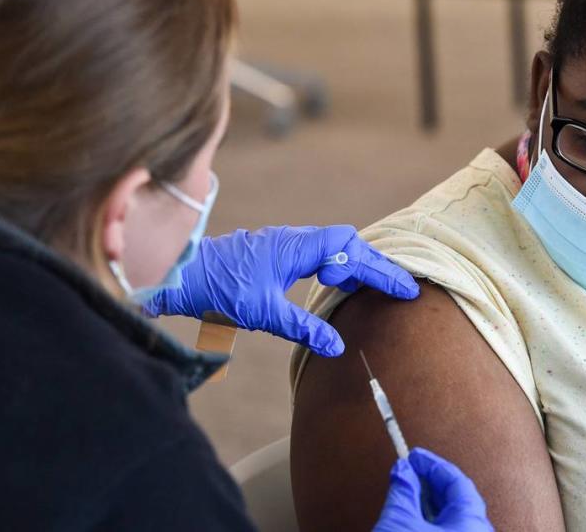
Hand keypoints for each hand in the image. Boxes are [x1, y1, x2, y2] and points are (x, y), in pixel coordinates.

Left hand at [144, 225, 418, 356]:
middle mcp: (294, 239)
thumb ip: (303, 328)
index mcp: (297, 248)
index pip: (351, 250)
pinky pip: (317, 251)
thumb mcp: (264, 313)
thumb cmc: (219, 290)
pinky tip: (334, 282)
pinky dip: (335, 264)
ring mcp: (284, 242)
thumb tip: (337, 346)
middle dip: (375, 265)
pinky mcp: (275, 250)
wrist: (181, 274)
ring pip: (332, 246)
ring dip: (355, 264)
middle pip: (348, 244)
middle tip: (400, 288)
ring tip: (372, 288)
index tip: (403, 287)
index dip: (379, 267)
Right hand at [374, 448, 493, 531]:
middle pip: (457, 498)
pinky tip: (414, 517)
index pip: (456, 481)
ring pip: (452, 517)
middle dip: (430, 482)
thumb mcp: (399, 523)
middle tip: (409, 471)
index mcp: (471, 523)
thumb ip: (402, 491)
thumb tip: (403, 470)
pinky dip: (432, 520)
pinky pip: (449, 530)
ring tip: (407, 492)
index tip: (413, 456)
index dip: (433, 465)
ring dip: (429, 502)